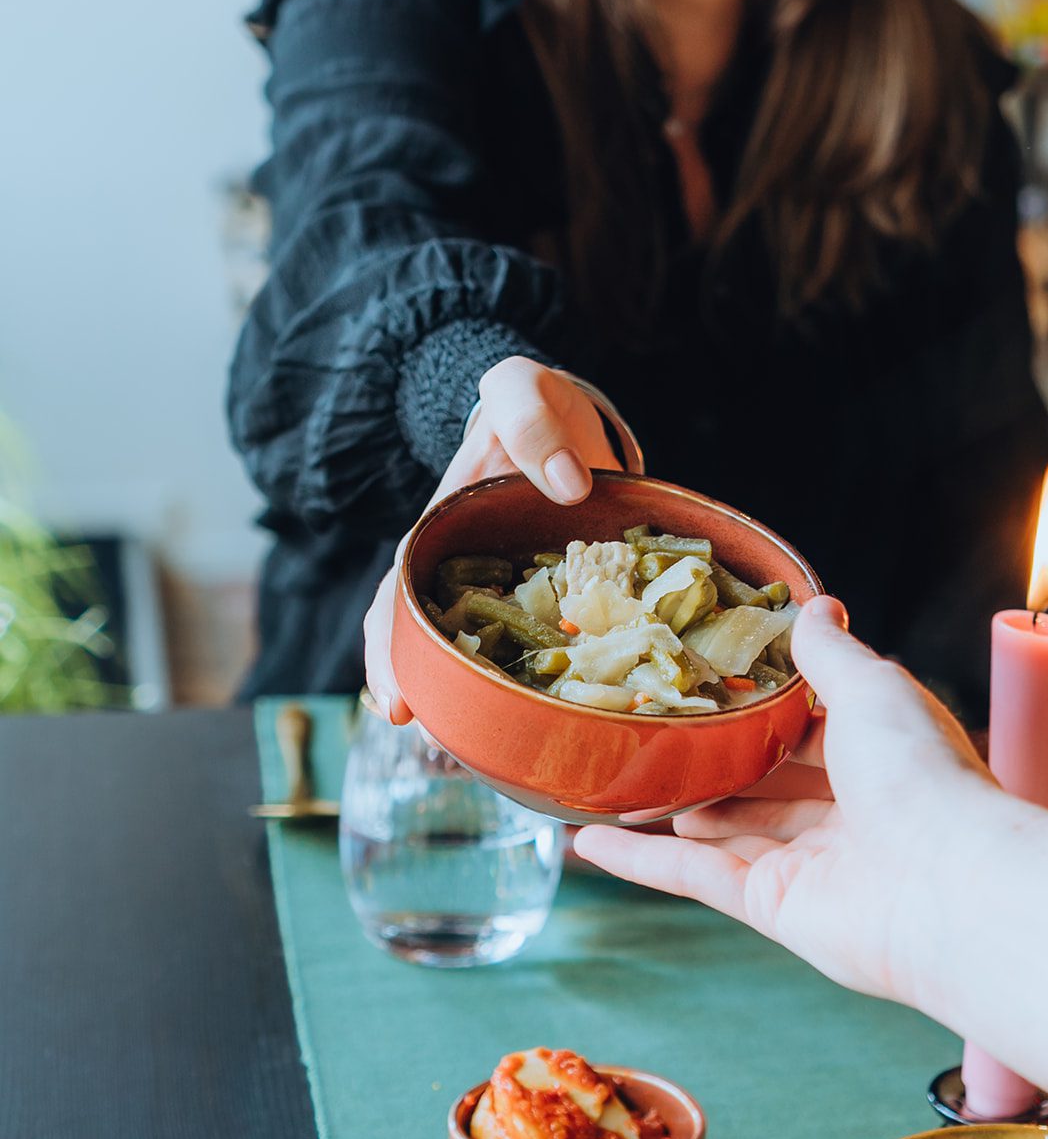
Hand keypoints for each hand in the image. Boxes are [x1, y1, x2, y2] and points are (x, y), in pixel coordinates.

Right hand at [364, 359, 621, 720]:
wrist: (564, 417)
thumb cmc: (532, 405)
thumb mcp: (523, 390)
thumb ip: (530, 420)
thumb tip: (567, 485)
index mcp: (438, 534)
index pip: (394, 600)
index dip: (388, 652)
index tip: (398, 701)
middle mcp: (461, 574)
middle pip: (424, 644)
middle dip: (424, 694)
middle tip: (440, 741)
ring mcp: (503, 592)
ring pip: (477, 656)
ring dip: (476, 701)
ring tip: (488, 749)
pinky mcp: (548, 601)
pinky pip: (534, 648)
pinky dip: (534, 683)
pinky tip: (551, 720)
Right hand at [574, 596, 1047, 1138]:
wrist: (947, 885)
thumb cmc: (922, 774)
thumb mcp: (871, 687)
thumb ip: (829, 653)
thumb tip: (816, 605)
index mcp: (877, 757)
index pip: (809, 730)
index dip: (761, 710)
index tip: (708, 683)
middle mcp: (845, 812)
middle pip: (762, 786)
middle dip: (709, 765)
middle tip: (647, 734)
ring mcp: (807, 864)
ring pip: (722, 832)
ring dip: (668, 812)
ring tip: (613, 782)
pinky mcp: (772, 906)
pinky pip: (694, 877)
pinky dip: (641, 860)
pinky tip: (590, 840)